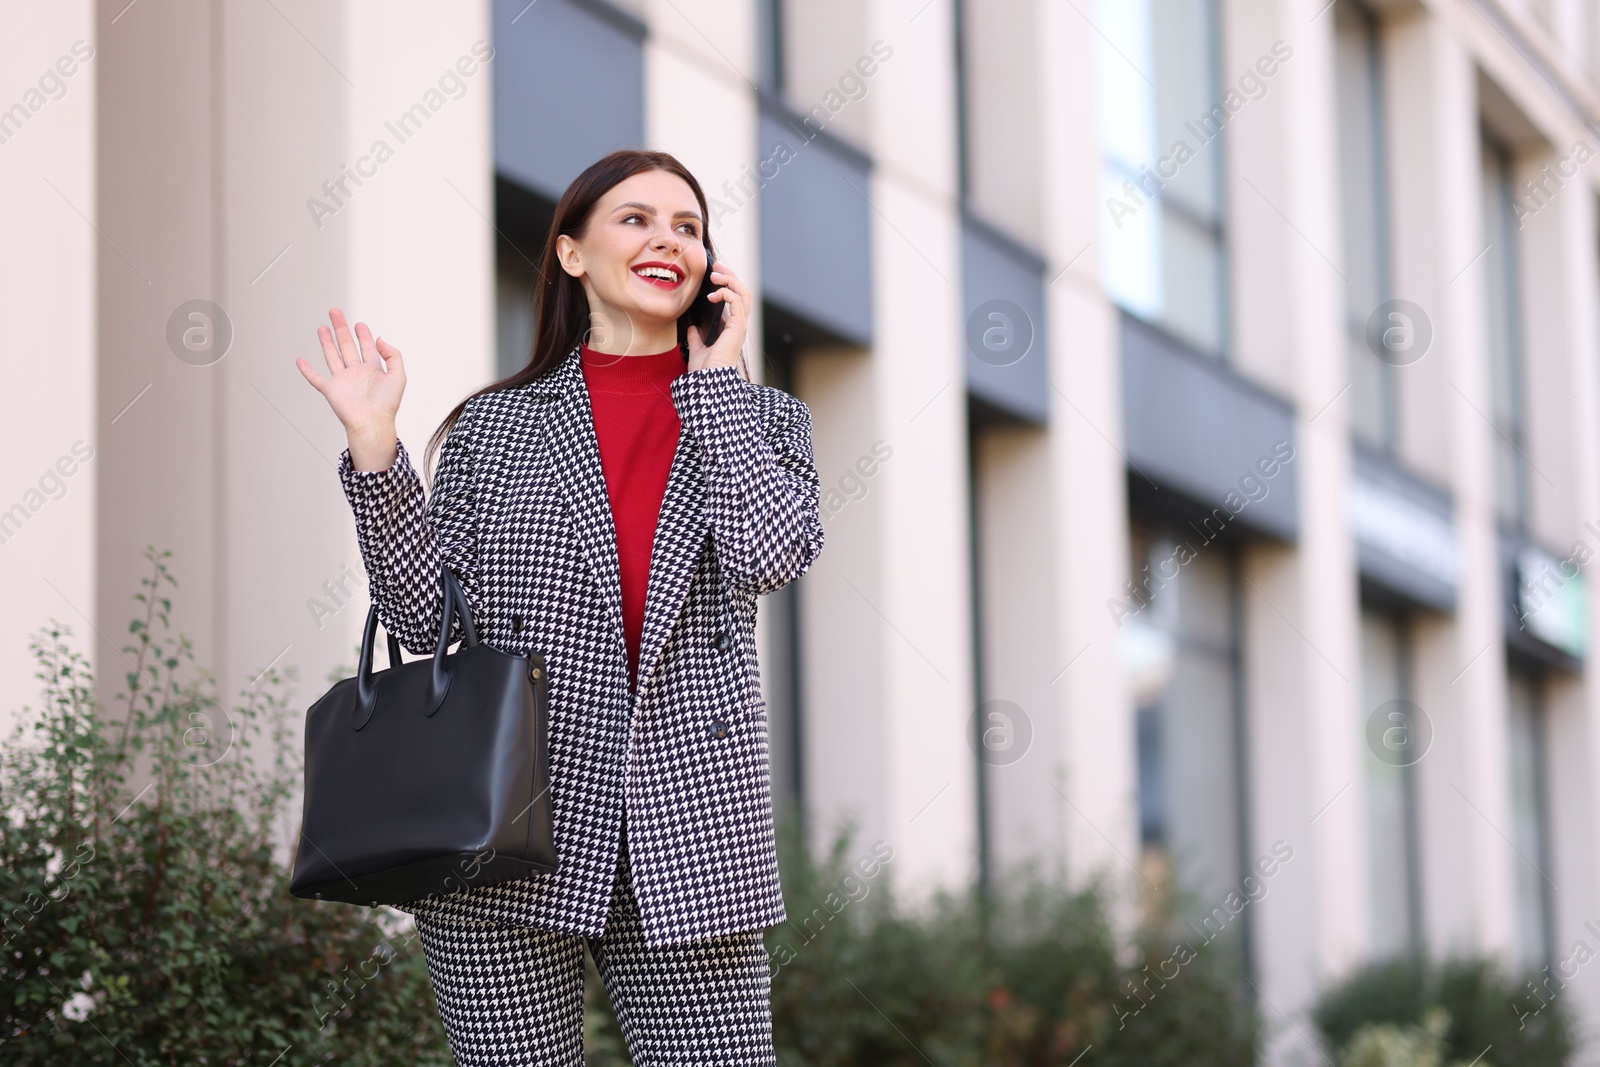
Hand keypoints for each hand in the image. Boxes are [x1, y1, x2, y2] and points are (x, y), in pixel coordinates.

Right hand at [296, 308, 404, 469]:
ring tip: (323, 326)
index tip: (360, 324)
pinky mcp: (330, 390)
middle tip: (335, 312)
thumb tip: (380, 338)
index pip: (367, 347)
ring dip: (326, 341)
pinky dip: (306, 370)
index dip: (363, 335)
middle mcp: (356, 373)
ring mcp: (342, 381)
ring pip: (332, 356)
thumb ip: (392, 355)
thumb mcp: (398, 376)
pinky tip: (301, 360)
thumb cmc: (386, 405)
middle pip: (346, 346)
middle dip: (341, 329)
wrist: (371, 423)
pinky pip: (316, 378)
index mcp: (373, 370)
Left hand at [684, 259, 749, 372]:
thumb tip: (691, 328)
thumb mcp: (697, 349)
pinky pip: (737, 300)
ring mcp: (740, 326)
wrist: (706, 381)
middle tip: (715, 266)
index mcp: (731, 329)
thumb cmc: (704, 371)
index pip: (734, 300)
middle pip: (742, 292)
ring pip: (744, 293)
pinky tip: (713, 294)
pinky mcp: (738, 327)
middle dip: (730, 276)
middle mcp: (738, 325)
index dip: (726, 285)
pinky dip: (726, 292)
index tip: (712, 275)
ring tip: (715, 274)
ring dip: (730, 279)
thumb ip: (696, 338)